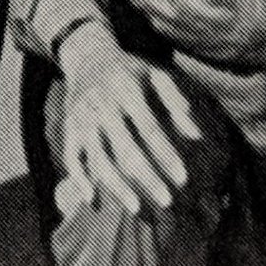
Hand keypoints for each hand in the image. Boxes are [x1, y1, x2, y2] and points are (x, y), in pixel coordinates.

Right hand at [56, 34, 203, 216]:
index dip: (166, 155)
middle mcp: (102, 105)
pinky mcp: (68, 128)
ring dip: (117, 187)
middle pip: (126, 149)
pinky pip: (71, 158)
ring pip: (99, 159)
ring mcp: (82, 118)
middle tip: (168, 202)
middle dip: (147, 178)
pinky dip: (79, 180)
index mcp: (127, 90)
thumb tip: (196, 135)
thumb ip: (176, 102)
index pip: (150, 129)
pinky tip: (94, 200)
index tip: (183, 179)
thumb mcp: (156, 75)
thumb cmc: (130, 71)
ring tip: (138, 209)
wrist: (87, 57)